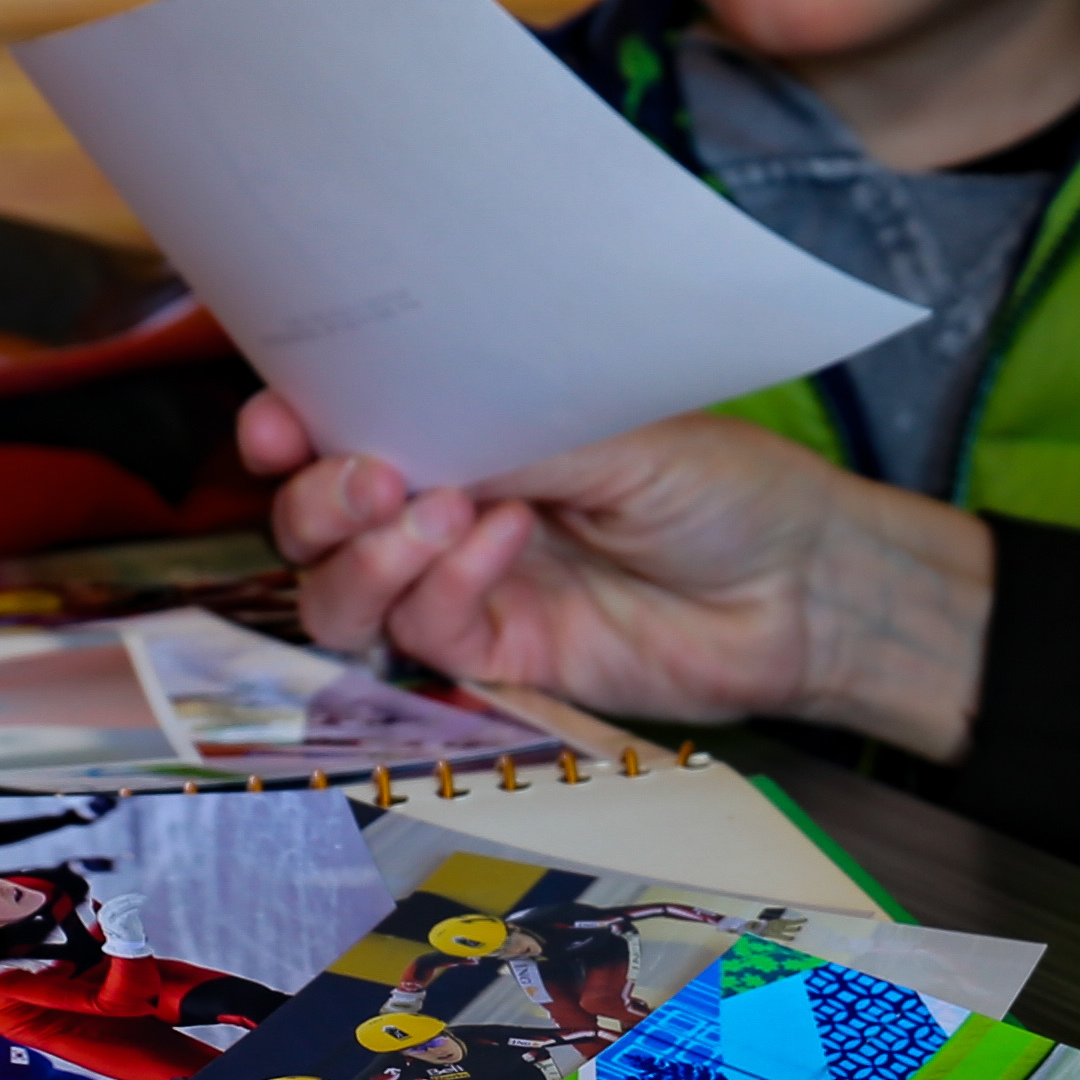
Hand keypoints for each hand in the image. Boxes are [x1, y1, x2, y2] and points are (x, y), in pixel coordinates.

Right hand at [234, 394, 992, 757]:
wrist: (804, 584)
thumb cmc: (725, 481)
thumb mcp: (612, 426)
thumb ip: (500, 431)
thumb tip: (394, 422)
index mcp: (466, 432)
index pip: (344, 428)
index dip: (289, 425)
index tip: (276, 419)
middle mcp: (447, 509)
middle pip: (317, 522)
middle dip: (317, 497)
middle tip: (369, 475)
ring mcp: (465, 589)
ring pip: (344, 594)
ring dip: (366, 554)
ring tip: (437, 510)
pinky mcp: (498, 660)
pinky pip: (426, 632)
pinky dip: (448, 583)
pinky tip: (505, 538)